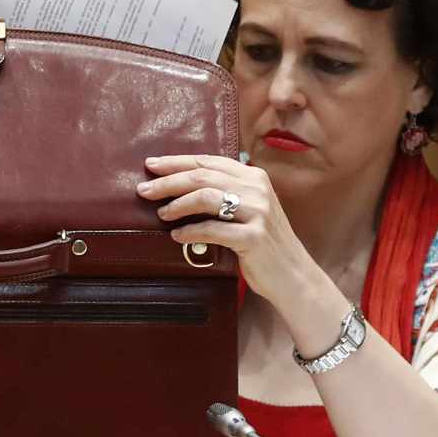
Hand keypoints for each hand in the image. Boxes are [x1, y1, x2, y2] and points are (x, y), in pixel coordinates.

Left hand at [136, 154, 314, 306]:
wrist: (293, 275)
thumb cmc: (264, 243)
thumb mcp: (250, 209)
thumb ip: (226, 192)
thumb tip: (181, 184)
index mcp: (254, 177)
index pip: (208, 162)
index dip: (177, 162)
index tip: (152, 165)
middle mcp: (257, 190)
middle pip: (202, 177)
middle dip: (168, 182)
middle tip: (144, 189)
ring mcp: (257, 213)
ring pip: (205, 198)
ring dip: (177, 205)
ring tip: (161, 213)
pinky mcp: (253, 238)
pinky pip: (212, 230)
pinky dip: (190, 231)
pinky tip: (177, 236)